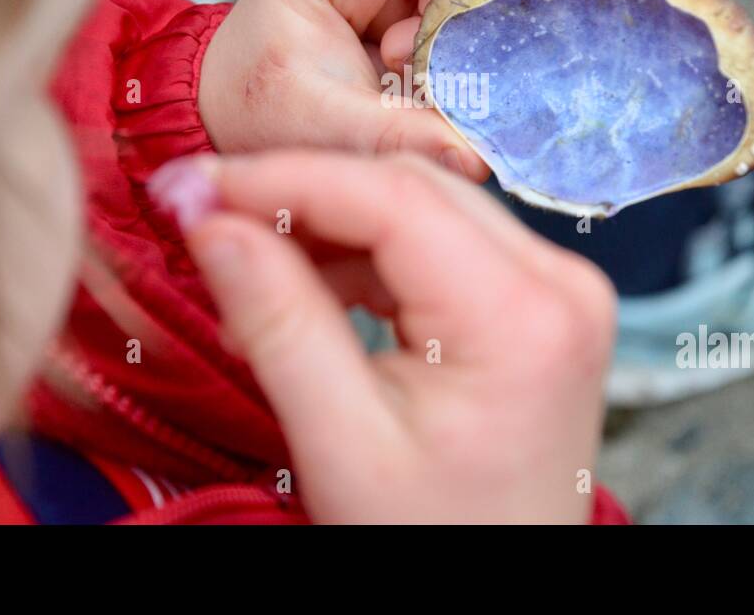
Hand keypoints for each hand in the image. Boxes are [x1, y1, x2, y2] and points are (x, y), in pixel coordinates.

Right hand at [150, 150, 616, 522]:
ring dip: (333, 228)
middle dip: (303, 196)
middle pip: (412, 190)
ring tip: (256, 276)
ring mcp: (559, 290)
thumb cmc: (432, 540)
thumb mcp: (342, 443)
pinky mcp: (539, 303)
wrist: (500, 596)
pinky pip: (443, 245)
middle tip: (208, 220)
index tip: (192, 187)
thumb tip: (209, 219)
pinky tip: (313, 293)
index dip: (282, 180)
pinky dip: (369, 259)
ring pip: (425, 209)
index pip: (394, 199)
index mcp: (524, 317)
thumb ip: (277, 320)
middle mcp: (561, 284)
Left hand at [198, 0, 553, 178]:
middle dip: (475, 12)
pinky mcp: (407, 15)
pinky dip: (457, 65)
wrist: (231, 122)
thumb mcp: (319, 123)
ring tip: (412, 89)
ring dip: (459, 50)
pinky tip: (435, 93)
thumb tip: (476, 159)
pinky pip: (454, 30)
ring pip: (459, 0)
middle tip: (479, 63)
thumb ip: (395, 135)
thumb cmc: (256, 108)